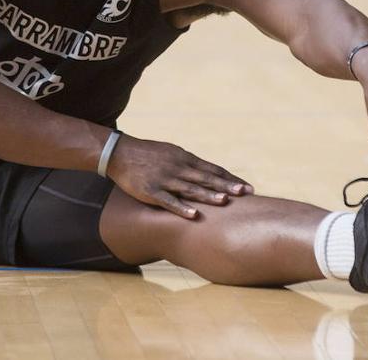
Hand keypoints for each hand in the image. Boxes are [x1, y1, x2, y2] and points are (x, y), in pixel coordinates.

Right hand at [106, 134, 252, 218]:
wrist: (119, 153)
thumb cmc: (147, 153)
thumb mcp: (170, 152)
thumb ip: (189, 162)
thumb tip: (208, 172)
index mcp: (184, 158)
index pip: (212, 169)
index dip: (230, 178)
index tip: (247, 187)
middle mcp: (177, 167)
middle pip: (205, 177)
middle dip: (226, 185)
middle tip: (245, 193)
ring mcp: (164, 179)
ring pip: (190, 188)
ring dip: (208, 195)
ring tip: (225, 201)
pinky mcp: (150, 191)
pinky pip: (168, 201)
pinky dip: (182, 208)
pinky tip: (195, 215)